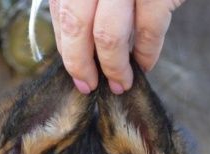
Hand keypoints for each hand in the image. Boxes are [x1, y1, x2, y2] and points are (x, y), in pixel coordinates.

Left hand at [49, 0, 185, 94]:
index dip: (67, 48)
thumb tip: (80, 46)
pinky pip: (149, 30)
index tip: (76, 72)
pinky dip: (147, 53)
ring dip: (114, 67)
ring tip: (121, 83)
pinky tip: (145, 64)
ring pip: (109, 36)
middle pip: (76, 27)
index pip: (61, 13)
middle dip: (81, 64)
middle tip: (89, 85)